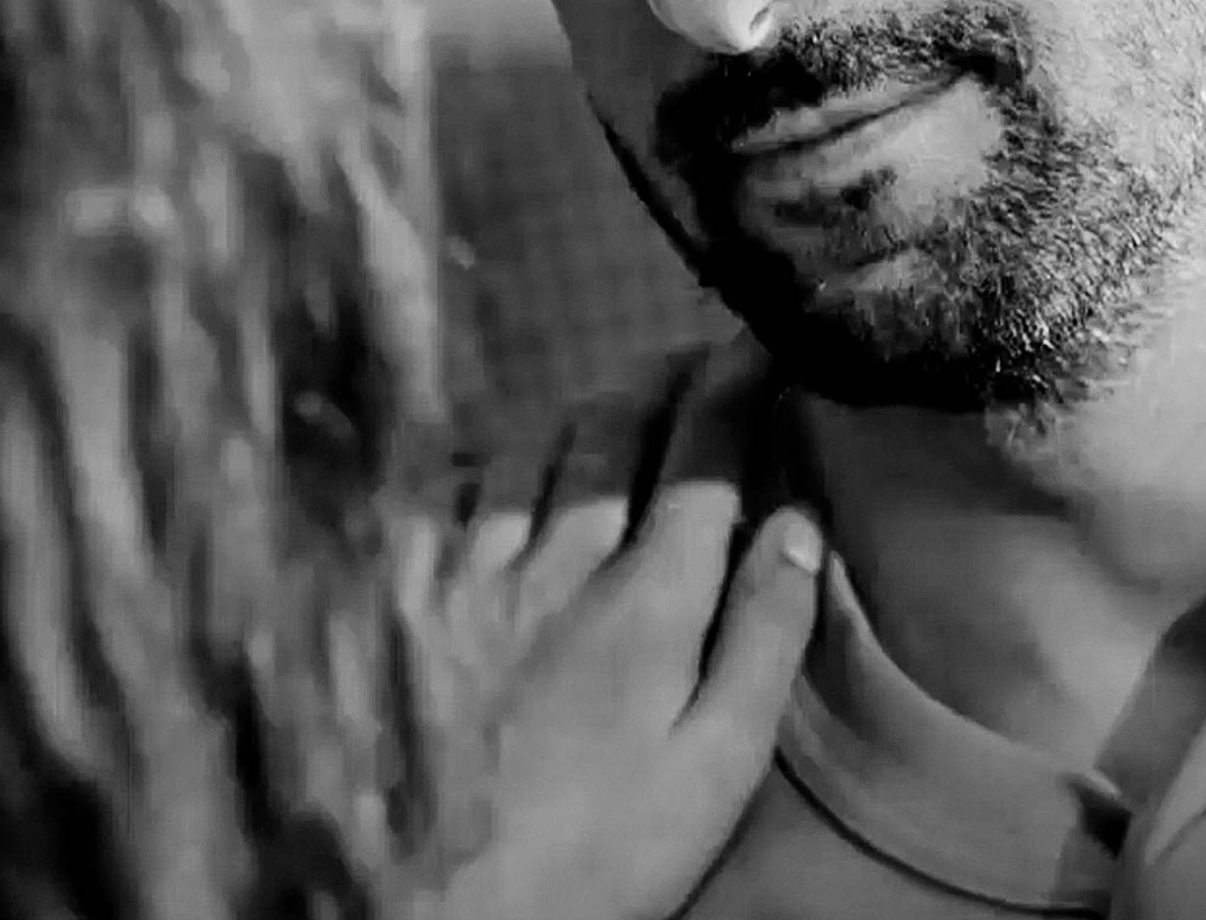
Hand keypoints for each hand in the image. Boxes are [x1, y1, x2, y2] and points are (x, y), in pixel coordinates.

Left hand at [396, 352, 821, 919]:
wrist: (435, 907)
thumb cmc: (599, 853)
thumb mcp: (715, 767)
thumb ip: (762, 636)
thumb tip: (800, 522)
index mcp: (646, 601)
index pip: (703, 460)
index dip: (734, 389)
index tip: (758, 342)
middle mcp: (557, 562)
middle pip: (615, 433)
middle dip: (662, 378)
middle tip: (694, 352)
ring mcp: (471, 575)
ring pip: (532, 451)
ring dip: (582, 409)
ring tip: (613, 394)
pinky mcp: (405, 602)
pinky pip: (448, 496)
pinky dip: (488, 463)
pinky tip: (500, 463)